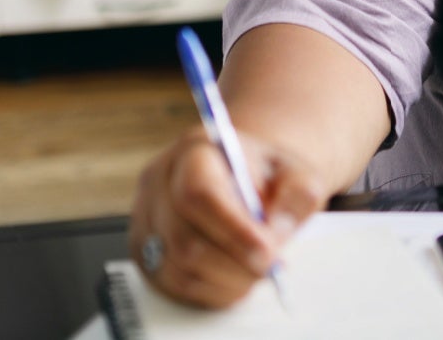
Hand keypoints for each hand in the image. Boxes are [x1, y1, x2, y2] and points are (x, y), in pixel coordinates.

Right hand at [128, 125, 326, 307]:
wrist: (247, 179)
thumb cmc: (269, 177)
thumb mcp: (298, 173)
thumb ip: (297, 195)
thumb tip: (275, 231)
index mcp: (195, 150)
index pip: (199, 193)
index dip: (233, 230)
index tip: (268, 253)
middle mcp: (159, 183)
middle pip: (184, 239)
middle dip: (235, 263)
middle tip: (271, 267)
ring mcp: (146, 220)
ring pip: (177, 270)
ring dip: (226, 281)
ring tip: (257, 270)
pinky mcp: (145, 253)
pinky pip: (172, 287)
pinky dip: (211, 292)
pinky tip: (236, 278)